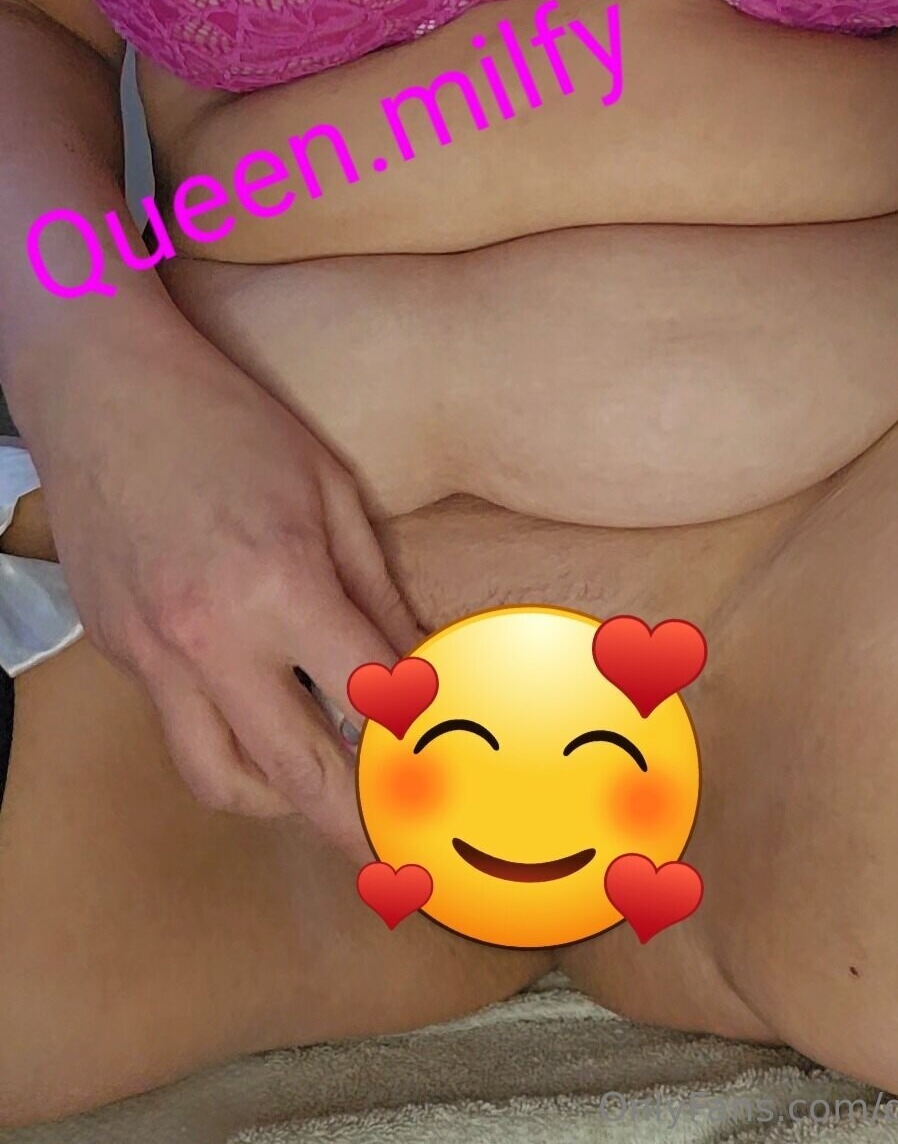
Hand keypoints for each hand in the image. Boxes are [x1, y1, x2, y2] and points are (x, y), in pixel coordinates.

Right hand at [27, 304, 420, 857]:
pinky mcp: (116, 650)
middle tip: (394, 856)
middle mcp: (209, 638)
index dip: (415, 753)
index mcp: (279, 586)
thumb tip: (418, 662)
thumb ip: (376, 588)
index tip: (448, 785)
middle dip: (355, 828)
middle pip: (293, 775)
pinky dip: (223, 734)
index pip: (366, 703)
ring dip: (277, 801)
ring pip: (216, 779)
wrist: (101, 387)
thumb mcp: (327, 488)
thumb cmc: (225, 420)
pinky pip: (175, 723)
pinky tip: (257, 704)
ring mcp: (150, 652)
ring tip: (320, 787)